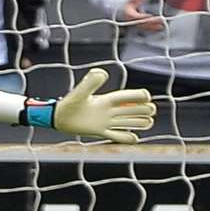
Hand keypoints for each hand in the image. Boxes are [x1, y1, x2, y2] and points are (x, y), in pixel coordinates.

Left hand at [29, 68, 156, 144]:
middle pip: (131, 109)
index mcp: (106, 99)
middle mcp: (108, 110)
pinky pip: (117, 136)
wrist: (58, 118)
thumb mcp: (80, 92)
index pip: (127, 96)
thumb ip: (90, 82)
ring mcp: (105, 121)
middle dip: (142, 109)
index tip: (147, 96)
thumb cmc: (68, 104)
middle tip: (150, 110)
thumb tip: (103, 73)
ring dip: (139, 122)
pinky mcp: (101, 132)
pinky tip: (134, 138)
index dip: (138, 96)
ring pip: (127, 122)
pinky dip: (126, 138)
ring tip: (149, 122)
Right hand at [118, 0, 164, 31]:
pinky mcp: (139, 26)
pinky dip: (152, 28)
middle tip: (159, 21)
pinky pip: (146, 28)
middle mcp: (133, 21)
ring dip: (153, 27)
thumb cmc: (127, 6)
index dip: (144, 17)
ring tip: (161, 26)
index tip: (150, 16)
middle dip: (151, 23)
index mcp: (130, 15)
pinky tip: (159, 27)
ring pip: (145, 27)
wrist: (122, 13)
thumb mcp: (131, 0)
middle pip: (143, 23)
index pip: (138, 17)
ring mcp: (136, 25)